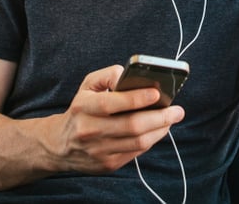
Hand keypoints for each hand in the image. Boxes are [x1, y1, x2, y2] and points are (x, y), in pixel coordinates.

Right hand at [52, 65, 184, 173]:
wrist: (60, 145)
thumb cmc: (82, 109)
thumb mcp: (87, 85)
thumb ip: (108, 75)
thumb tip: (129, 75)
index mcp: (84, 107)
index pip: (112, 103)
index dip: (137, 98)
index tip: (157, 93)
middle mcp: (90, 130)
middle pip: (132, 126)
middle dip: (159, 117)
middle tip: (178, 110)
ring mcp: (99, 150)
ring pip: (138, 142)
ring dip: (160, 130)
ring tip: (171, 119)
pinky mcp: (107, 164)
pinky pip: (136, 152)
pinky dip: (151, 140)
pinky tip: (158, 130)